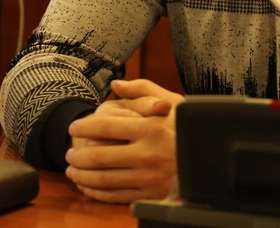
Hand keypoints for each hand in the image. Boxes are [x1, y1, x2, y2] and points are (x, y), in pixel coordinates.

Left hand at [64, 79, 183, 203]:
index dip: (84, 127)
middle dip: (77, 155)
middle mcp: (149, 153)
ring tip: (72, 168)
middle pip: (100, 156)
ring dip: (82, 175)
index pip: (106, 127)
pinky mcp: (151, 194)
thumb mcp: (171, 100)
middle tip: (68, 152)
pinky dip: (96, 192)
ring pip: (104, 179)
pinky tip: (87, 185)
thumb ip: (142, 89)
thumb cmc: (187, 126)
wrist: (211, 156)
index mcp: (151, 128)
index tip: (73, 127)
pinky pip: (116, 196)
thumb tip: (116, 84)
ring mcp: (150, 176)